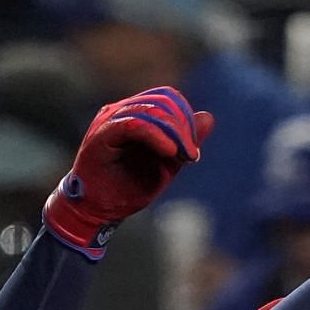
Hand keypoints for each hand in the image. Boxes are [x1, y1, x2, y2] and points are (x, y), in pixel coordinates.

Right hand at [44, 87, 214, 258]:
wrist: (101, 210)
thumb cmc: (129, 187)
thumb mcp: (166, 164)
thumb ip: (185, 141)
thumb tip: (208, 117)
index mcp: (136, 114)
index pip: (168, 99)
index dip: (186, 118)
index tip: (194, 151)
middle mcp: (122, 111)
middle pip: (162, 100)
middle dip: (183, 126)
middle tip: (191, 155)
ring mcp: (110, 119)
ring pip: (150, 110)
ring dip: (173, 132)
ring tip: (183, 155)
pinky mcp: (102, 133)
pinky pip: (133, 124)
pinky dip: (155, 135)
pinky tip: (169, 151)